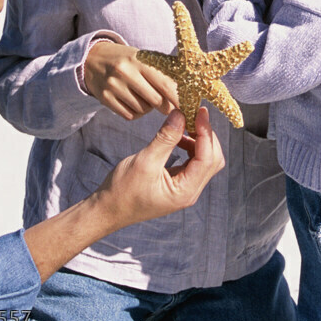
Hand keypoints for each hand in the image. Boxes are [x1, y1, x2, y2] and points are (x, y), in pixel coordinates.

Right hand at [84, 40, 179, 119]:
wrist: (92, 59)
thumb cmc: (126, 59)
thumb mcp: (143, 57)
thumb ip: (163, 71)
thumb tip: (187, 91)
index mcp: (139, 60)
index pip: (164, 83)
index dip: (178, 98)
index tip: (188, 107)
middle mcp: (125, 72)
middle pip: (155, 100)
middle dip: (165, 106)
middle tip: (169, 105)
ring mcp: (113, 86)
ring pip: (143, 110)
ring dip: (149, 108)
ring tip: (145, 97)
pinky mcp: (104, 98)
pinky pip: (129, 115)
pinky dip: (136, 113)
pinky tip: (133, 102)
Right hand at [93, 107, 225, 226]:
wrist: (107, 209)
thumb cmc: (122, 190)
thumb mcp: (144, 161)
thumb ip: (165, 138)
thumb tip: (181, 114)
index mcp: (185, 191)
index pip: (207, 158)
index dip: (206, 132)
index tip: (199, 111)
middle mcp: (190, 191)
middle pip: (212, 159)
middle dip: (206, 136)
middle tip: (193, 115)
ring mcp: (185, 188)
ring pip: (204, 160)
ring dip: (198, 140)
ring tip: (183, 124)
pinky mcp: (178, 183)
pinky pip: (192, 162)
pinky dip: (190, 147)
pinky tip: (177, 137)